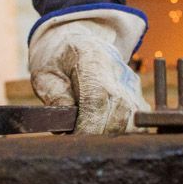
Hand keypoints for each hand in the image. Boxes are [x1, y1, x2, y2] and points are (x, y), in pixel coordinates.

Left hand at [27, 7, 148, 133]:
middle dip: (97, 134)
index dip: (88, 125)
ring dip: (109, 135)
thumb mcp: (45, 74)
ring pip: (131, 120)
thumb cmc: (58, 61)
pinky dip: (121, 132)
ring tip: (87, 135)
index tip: (73, 139)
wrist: (78, 43)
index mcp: (92, 59)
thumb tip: (64, 126)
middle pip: (118, 112)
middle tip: (76, 140)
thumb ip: (54, 97)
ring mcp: (131, 84)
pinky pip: (136, 122)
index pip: (97, 98)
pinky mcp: (137, 96)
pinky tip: (102, 132)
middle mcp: (118, 70)